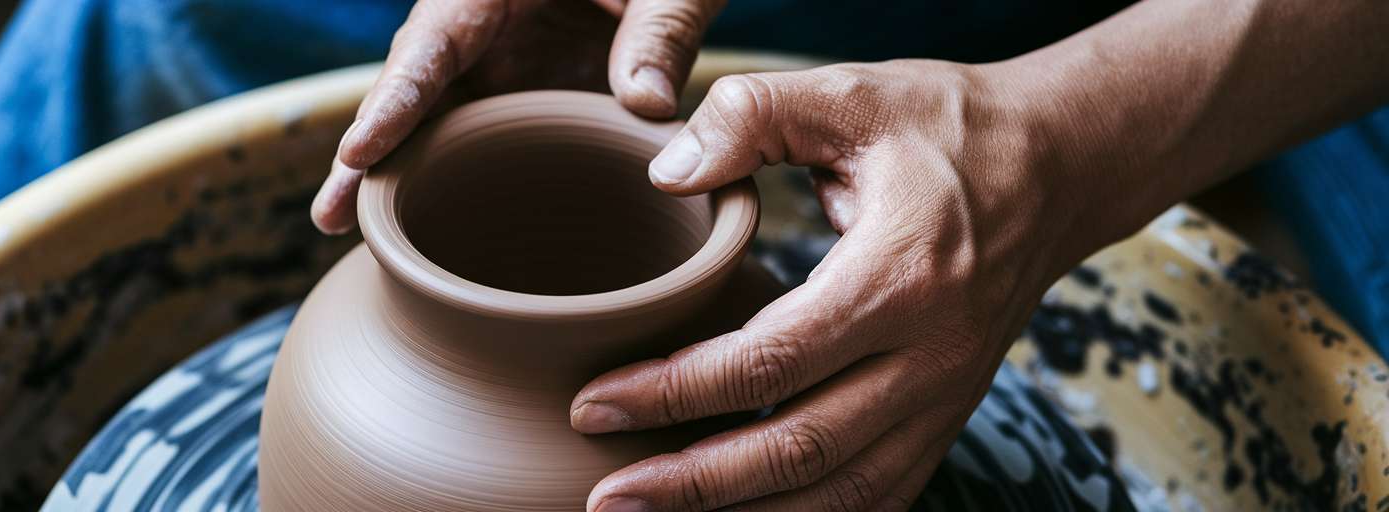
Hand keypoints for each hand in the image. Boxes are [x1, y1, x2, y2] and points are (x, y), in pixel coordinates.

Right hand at [311, 0, 726, 233]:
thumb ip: (659, 29)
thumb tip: (647, 108)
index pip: (431, 43)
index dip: (393, 100)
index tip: (359, 153)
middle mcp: (484, 28)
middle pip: (412, 93)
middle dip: (367, 155)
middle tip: (330, 217)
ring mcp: (500, 68)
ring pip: (436, 127)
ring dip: (397, 182)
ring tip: (360, 242)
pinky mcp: (523, 102)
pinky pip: (480, 145)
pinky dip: (454, 189)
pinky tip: (433, 244)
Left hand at [568, 61, 1111, 510]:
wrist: (1058, 167)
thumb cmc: (948, 129)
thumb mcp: (851, 95)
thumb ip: (751, 117)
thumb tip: (664, 173)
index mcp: (899, 275)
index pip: (769, 360)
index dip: (674, 391)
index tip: (595, 402)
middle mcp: (931, 355)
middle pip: (798, 448)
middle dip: (692, 482)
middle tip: (607, 494)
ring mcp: (947, 398)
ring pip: (839, 491)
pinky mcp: (949, 417)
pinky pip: (879, 493)